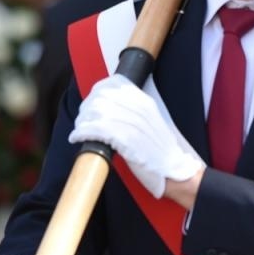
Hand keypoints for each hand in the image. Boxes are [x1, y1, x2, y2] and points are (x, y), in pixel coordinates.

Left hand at [69, 74, 201, 198]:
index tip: (89, 104)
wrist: (176, 170)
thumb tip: (107, 107)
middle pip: (101, 97)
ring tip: (79, 131)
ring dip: (82, 122)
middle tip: (82, 122)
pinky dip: (82, 133)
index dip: (95, 92)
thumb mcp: (150, 122)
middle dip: (85, 109)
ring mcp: (134, 123)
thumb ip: (133, 111)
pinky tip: (77, 138)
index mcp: (144, 101)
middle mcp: (139, 109)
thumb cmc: (160, 151)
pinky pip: (96, 130)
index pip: (113, 84)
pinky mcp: (127, 140)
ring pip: (96, 112)